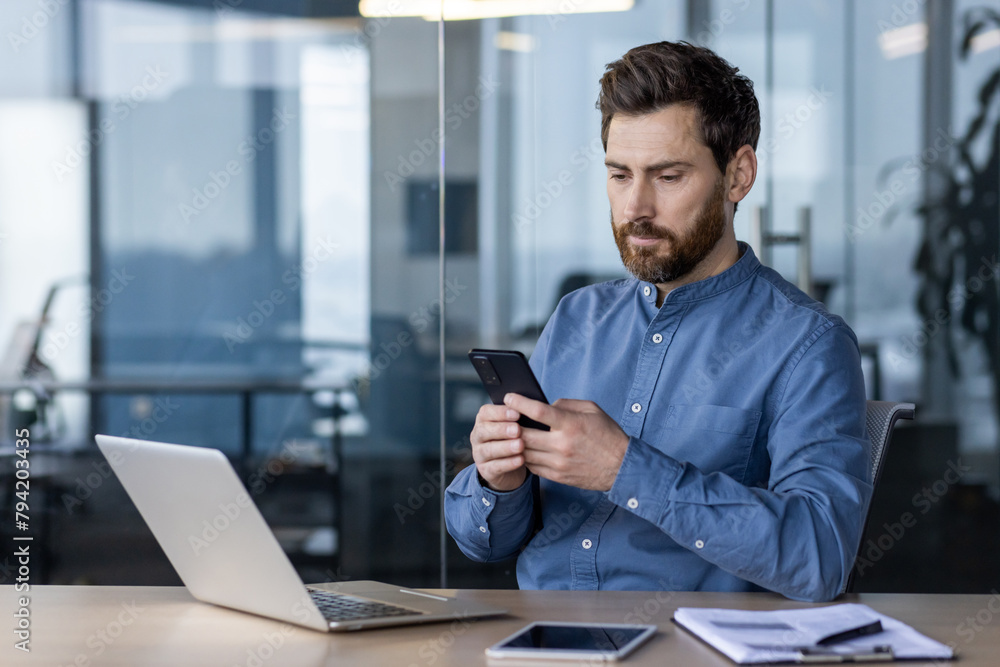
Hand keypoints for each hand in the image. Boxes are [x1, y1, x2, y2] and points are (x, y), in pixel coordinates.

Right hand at [470, 403, 527, 491]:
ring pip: (488, 450)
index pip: (486, 412)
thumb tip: (532, 409)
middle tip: (517, 430)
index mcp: (483, 420)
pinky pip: (495, 467)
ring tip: (520, 445)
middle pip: (484, 430)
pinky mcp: (486, 471)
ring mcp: (479, 454)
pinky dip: (508, 463)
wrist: (510, 466)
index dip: (500, 412)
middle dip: (501, 429)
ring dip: (505, 447)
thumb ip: (518, 418)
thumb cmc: (514, 438)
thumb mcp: (515, 426)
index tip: (517, 414)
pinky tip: (521, 460)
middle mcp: (478, 436)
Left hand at [504, 394, 629, 491]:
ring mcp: (558, 463)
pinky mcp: (558, 476)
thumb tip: (546, 405)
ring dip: (515, 444)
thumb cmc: (607, 435)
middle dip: (510, 426)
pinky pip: (532, 467)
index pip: (537, 411)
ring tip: (512, 435)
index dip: (519, 403)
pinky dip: (525, 457)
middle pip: (523, 435)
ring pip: (524, 453)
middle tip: (505, 419)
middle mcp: (562, 445)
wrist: (621, 467)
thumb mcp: (592, 410)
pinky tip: (525, 450)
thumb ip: (566, 404)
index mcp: (570, 424)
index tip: (509, 398)